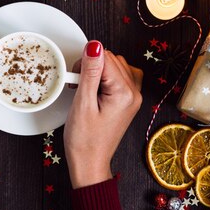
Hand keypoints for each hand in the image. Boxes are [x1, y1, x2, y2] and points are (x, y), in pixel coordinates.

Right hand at [64, 41, 143, 188]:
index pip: (105, 57)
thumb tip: (94, 46)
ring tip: (85, 89)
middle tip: (77, 85)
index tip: (74, 79)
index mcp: (125, 93)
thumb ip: (90, 72)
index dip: (85, 63)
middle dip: (91, 66)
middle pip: (112, 59)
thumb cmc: (84, 140)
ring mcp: (133, 97)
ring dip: (98, 70)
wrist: (89, 162)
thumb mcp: (83, 103)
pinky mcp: (128, 100)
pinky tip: (97, 87)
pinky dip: (108, 76)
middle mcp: (134, 92)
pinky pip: (122, 76)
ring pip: (116, 65)